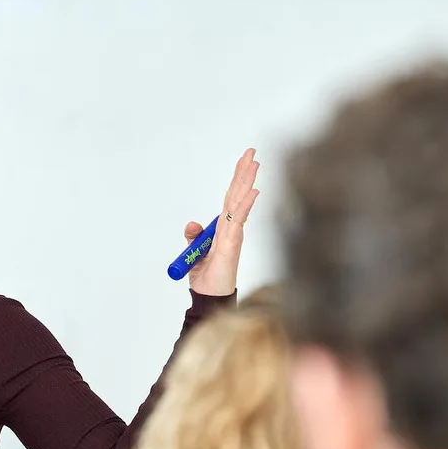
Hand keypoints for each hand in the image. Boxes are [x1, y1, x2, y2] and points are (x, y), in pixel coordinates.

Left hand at [183, 147, 259, 295]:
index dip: (236, 179)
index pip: (230, 198)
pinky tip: (253, 191)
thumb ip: (194, 237)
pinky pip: (238, 220)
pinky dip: (245, 205)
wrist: (209, 296)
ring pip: (240, 203)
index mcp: (222, 228)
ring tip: (255, 163)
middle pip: (237, 195)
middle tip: (252, 152)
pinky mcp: (232, 244)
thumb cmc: (207, 277)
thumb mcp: (195, 252)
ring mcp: (233, 234)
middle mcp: (230, 228)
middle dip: (243, 172)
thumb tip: (192, 224)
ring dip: (246, 182)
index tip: (244, 160)